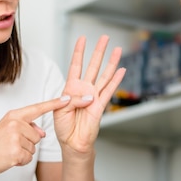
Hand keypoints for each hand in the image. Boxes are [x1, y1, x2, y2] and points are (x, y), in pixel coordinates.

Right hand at [0, 97, 70, 178]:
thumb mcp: (8, 129)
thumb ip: (27, 127)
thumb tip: (43, 133)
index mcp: (14, 115)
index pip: (38, 108)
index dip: (55, 104)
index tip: (69, 99)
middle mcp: (15, 124)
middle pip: (38, 135)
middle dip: (28, 143)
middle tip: (10, 144)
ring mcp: (15, 138)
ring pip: (34, 148)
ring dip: (24, 153)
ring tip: (8, 150)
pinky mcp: (15, 152)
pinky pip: (29, 158)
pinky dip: (21, 161)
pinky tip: (9, 158)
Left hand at [53, 35, 125, 154]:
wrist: (72, 142)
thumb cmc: (63, 127)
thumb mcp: (59, 109)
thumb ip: (72, 99)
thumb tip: (89, 96)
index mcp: (71, 88)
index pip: (76, 65)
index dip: (79, 51)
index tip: (82, 38)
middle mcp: (84, 89)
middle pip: (93, 66)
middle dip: (99, 51)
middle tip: (105, 37)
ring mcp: (94, 96)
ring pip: (104, 75)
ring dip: (111, 62)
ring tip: (117, 49)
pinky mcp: (101, 105)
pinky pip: (109, 90)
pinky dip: (116, 80)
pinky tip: (121, 70)